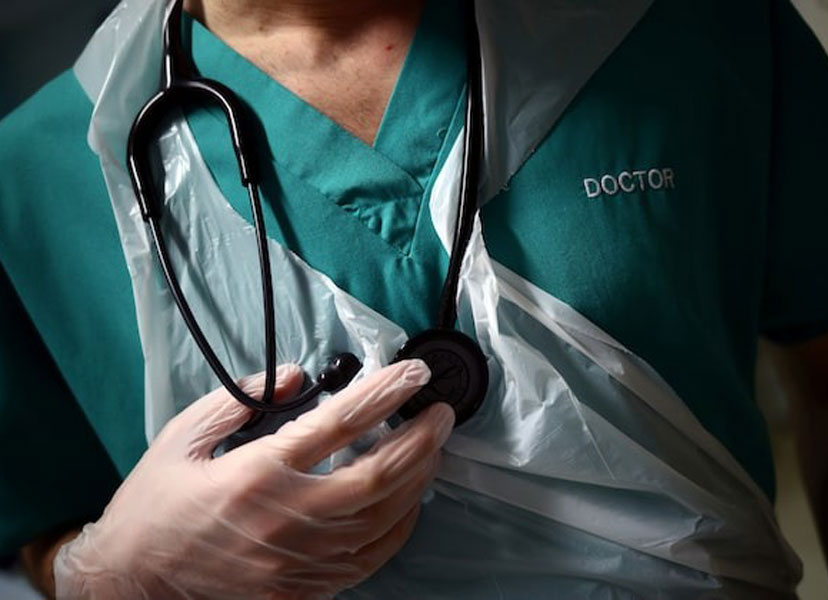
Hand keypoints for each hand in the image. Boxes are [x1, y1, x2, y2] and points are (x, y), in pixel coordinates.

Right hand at [53, 360, 453, 598]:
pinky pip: (368, 559)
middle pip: (377, 476)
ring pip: (382, 519)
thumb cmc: (156, 506)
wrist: (131, 582)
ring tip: (432, 449)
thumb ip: (240, 398)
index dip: (385, 393)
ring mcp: (298, 560)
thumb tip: (296, 376)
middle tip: (440, 413)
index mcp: (255, 473)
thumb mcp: (183, 436)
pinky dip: (399, 527)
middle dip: (421, 440)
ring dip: (417, 480)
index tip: (412, 374)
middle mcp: (284, 517)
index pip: (339, 423)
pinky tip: (408, 501)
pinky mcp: (302, 589)